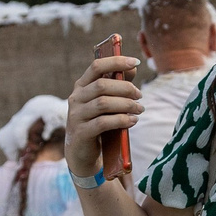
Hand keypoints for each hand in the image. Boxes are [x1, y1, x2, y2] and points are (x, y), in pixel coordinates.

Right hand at [67, 52, 142, 176]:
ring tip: (140, 109)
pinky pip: (103, 123)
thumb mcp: (106, 102)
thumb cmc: (97, 122)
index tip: (135, 62)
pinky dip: (121, 120)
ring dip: (126, 105)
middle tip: (140, 95)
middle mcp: (76, 98)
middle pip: (102, 85)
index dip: (116, 62)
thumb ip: (117, 85)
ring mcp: (77, 116)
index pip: (96, 66)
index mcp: (81, 86)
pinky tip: (132, 121)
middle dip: (125, 88)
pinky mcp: (81, 133)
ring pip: (103, 103)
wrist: (82, 152)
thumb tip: (133, 67)